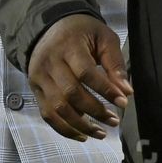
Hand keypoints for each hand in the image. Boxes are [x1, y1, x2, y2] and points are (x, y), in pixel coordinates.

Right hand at [27, 14, 131, 141]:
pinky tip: (82, 135)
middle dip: (95, 111)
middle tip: (114, 121)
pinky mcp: (35, 90)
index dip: (105, 90)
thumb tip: (126, 92)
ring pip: (57, 108)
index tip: (123, 102)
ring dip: (81, 126)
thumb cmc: (82, 33)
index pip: (86, 73)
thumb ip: (115, 63)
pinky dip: (65, 129)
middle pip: (70, 94)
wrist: (49, 27)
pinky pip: (48, 115)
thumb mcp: (103, 37)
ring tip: (102, 134)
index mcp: (68, 46)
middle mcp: (49, 63)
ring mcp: (39, 78)